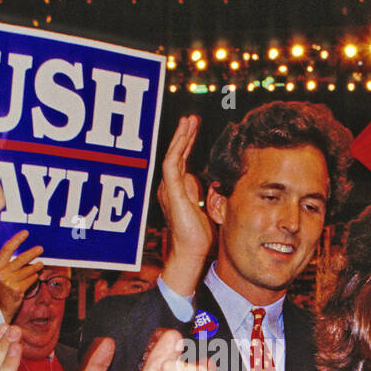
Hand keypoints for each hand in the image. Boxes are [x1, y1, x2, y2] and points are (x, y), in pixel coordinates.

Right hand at [0, 230, 43, 321]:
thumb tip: (5, 249)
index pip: (6, 249)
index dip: (17, 239)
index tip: (25, 233)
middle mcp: (1, 274)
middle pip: (20, 259)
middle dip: (32, 252)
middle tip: (40, 248)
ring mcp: (9, 283)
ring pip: (27, 270)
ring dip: (36, 266)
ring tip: (41, 264)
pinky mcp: (17, 291)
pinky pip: (30, 280)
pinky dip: (33, 277)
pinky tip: (35, 276)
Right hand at [157, 115, 214, 295]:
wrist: (191, 252)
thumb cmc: (198, 236)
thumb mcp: (202, 207)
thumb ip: (198, 192)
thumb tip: (199, 178)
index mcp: (177, 189)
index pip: (180, 160)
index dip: (187, 143)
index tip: (195, 128)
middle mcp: (169, 186)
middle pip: (175, 154)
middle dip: (184, 134)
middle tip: (192, 118)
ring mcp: (169, 188)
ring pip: (172, 154)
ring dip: (180, 136)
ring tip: (189, 120)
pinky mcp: (172, 192)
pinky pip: (171, 164)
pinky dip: (177, 148)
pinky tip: (185, 135)